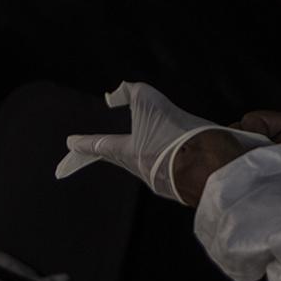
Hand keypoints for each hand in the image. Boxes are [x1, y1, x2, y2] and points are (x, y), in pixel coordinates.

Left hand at [56, 81, 262, 200]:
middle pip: (122, 158)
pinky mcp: (183, 187)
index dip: (82, 143)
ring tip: (154, 144)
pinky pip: (170, 171)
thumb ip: (129, 92)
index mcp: (127, 152)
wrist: (211, 167)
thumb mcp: (148, 100)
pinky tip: (181, 155)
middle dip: (112, 152)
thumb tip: (112, 96)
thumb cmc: (175, 133)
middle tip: (102, 149)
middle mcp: (141, 171)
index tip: (69, 144)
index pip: (98, 145)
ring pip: (148, 165)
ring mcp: (162, 182)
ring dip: (146, 155)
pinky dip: (170, 161)